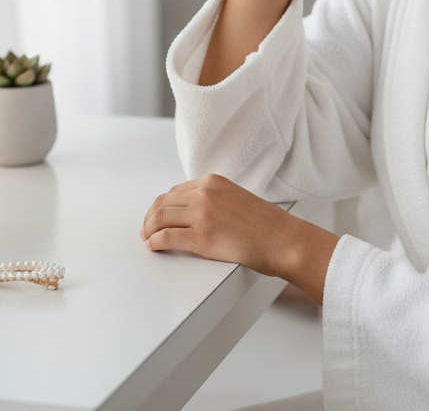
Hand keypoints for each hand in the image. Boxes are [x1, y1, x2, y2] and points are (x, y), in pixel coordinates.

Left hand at [140, 174, 337, 303]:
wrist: (282, 239)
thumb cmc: (265, 224)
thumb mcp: (236, 198)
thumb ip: (214, 200)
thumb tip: (192, 212)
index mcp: (213, 182)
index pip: (175, 191)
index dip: (161, 205)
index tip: (156, 215)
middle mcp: (205, 193)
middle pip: (163, 203)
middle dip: (149, 217)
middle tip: (145, 229)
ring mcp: (202, 214)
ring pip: (159, 218)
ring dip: (148, 229)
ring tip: (146, 239)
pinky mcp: (201, 236)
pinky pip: (166, 237)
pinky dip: (155, 242)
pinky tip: (154, 246)